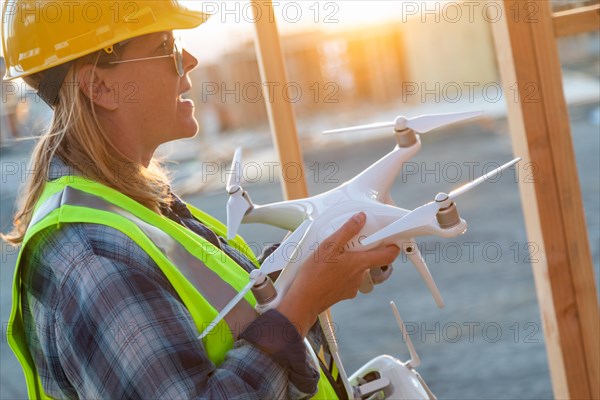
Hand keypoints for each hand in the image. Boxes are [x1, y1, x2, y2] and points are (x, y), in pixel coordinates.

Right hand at [276, 212, 399, 336]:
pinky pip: (347, 279)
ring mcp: (352, 286)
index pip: (388, 256)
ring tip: (331, 257)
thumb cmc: (315, 275)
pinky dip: (341, 273)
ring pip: (356, 269)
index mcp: (360, 263)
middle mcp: (360, 276)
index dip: (393, 247)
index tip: (391, 239)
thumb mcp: (328, 246)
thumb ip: (346, 231)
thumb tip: (360, 218)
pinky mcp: (344, 293)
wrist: (304, 300)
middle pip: (369, 260)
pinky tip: (327, 270)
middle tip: (346, 243)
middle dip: (360, 250)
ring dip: (348, 262)